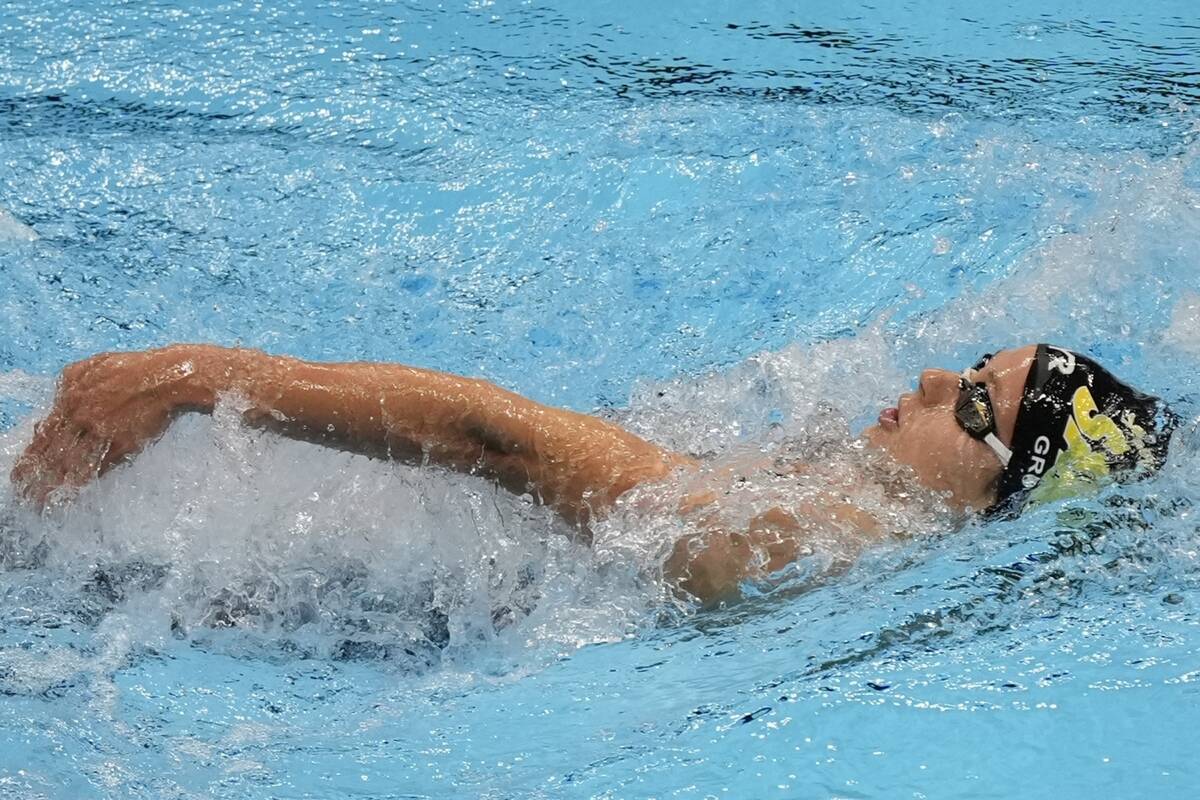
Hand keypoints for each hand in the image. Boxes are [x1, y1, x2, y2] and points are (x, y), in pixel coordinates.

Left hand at [10, 347, 209, 507]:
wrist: (167, 378)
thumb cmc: (135, 368)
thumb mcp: (93, 365)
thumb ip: (70, 382)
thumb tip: (57, 399)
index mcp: (71, 397)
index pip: (44, 433)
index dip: (31, 454)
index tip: (20, 470)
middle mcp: (80, 417)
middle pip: (51, 452)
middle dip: (33, 474)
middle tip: (21, 491)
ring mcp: (100, 432)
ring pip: (69, 463)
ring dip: (52, 484)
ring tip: (39, 501)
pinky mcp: (121, 444)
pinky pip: (96, 468)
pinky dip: (81, 482)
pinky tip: (71, 493)